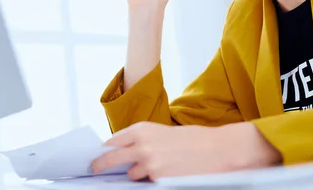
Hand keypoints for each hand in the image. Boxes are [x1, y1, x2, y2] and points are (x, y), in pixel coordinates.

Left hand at [91, 122, 281, 180]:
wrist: (218, 150)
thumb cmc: (195, 139)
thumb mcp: (165, 133)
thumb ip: (145, 140)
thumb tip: (127, 152)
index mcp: (143, 129)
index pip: (113, 141)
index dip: (105, 149)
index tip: (100, 154)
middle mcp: (141, 144)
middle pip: (110, 158)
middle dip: (100, 165)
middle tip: (94, 169)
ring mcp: (148, 163)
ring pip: (130, 174)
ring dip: (137, 174)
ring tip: (156, 168)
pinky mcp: (157, 179)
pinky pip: (146, 183)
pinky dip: (152, 180)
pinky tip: (165, 174)